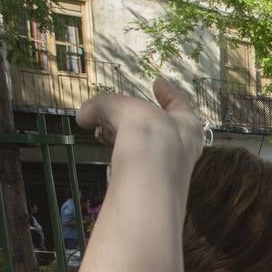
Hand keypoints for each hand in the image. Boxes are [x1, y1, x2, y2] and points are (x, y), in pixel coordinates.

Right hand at [75, 78, 203, 172]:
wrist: (149, 178)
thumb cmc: (146, 133)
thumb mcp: (121, 106)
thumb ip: (103, 106)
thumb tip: (84, 116)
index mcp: (187, 125)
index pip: (179, 104)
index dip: (167, 92)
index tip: (157, 83)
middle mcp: (182, 150)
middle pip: (161, 128)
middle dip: (139, 119)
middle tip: (119, 113)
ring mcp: (167, 173)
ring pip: (147, 150)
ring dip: (127, 139)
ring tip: (106, 132)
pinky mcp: (151, 189)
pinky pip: (136, 169)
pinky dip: (122, 159)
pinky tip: (107, 155)